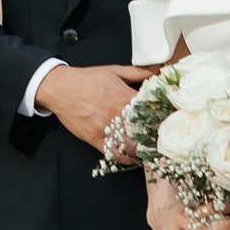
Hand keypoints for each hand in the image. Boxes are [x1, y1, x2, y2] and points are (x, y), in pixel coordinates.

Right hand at [35, 63, 154, 153]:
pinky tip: (133, 158)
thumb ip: (138, 72)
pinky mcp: (95, 140)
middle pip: (143, 134)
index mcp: (124, 97)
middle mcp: (116, 115)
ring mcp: (105, 130)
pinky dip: (126, 159)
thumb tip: (158, 70)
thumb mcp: (115, 71)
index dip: (161, 120)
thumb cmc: (87, 79)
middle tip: (163, 142)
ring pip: (130, 147)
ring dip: (142, 151)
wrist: (61, 88)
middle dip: (154, 139)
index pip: (150, 113)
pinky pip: (114, 155)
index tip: (168, 124)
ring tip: (152, 153)